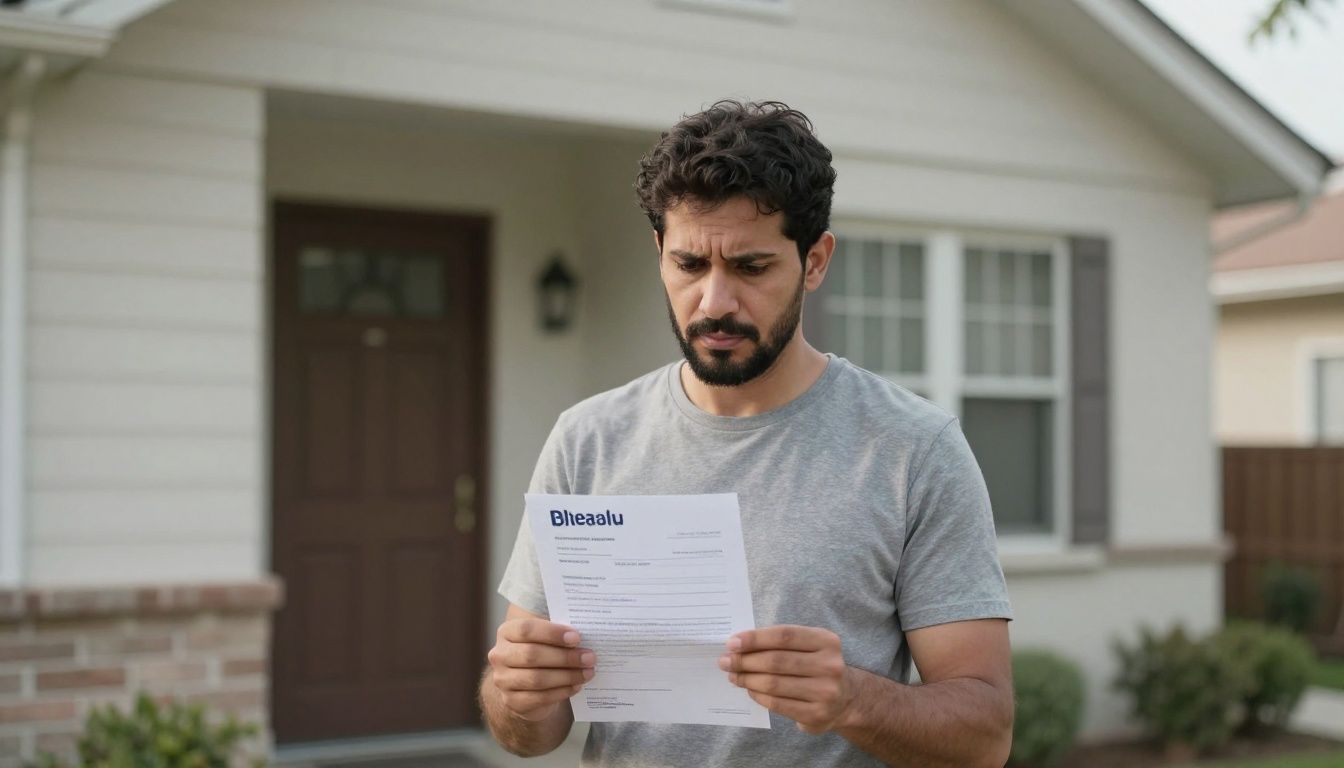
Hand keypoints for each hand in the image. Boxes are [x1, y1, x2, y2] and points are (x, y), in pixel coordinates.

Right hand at [487, 617, 595, 720]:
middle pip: (532, 655)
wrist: (524, 685)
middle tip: (589, 657)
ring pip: (537, 678)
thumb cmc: (540, 654)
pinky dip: (562, 691)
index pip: (526, 629)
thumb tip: (585, 636)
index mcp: (506, 633)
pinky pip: (539, 697)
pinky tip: (576, 686)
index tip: (577, 637)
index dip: (552, 633)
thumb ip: (558, 635)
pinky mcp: (512, 701)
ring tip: (588, 673)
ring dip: (567, 675)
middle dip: (565, 657)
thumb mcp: (545, 639)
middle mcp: (499, 655)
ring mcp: (503, 680)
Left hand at [719, 625, 856, 732]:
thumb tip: (738, 645)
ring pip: (774, 683)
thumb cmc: (815, 666)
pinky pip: (777, 703)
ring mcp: (825, 692)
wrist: (845, 700)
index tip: (732, 643)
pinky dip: (757, 695)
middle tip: (725, 661)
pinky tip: (749, 689)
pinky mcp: (816, 714)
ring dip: (747, 678)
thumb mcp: (808, 646)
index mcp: (827, 641)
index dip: (755, 638)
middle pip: (776, 660)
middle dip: (744, 660)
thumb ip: (780, 643)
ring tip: (733, 675)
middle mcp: (830, 665)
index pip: (784, 635)